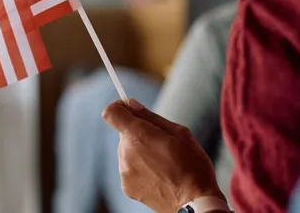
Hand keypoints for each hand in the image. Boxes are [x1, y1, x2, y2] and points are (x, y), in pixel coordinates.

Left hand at [102, 99, 225, 212]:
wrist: (195, 204)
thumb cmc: (193, 166)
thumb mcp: (180, 133)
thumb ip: (150, 117)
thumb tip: (131, 104)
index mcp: (139, 135)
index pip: (111, 113)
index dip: (119, 108)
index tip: (129, 109)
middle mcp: (126, 152)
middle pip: (123, 134)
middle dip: (138, 134)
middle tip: (160, 144)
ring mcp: (124, 170)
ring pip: (126, 151)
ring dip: (139, 152)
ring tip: (162, 163)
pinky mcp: (126, 186)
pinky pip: (128, 168)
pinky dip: (139, 168)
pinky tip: (157, 176)